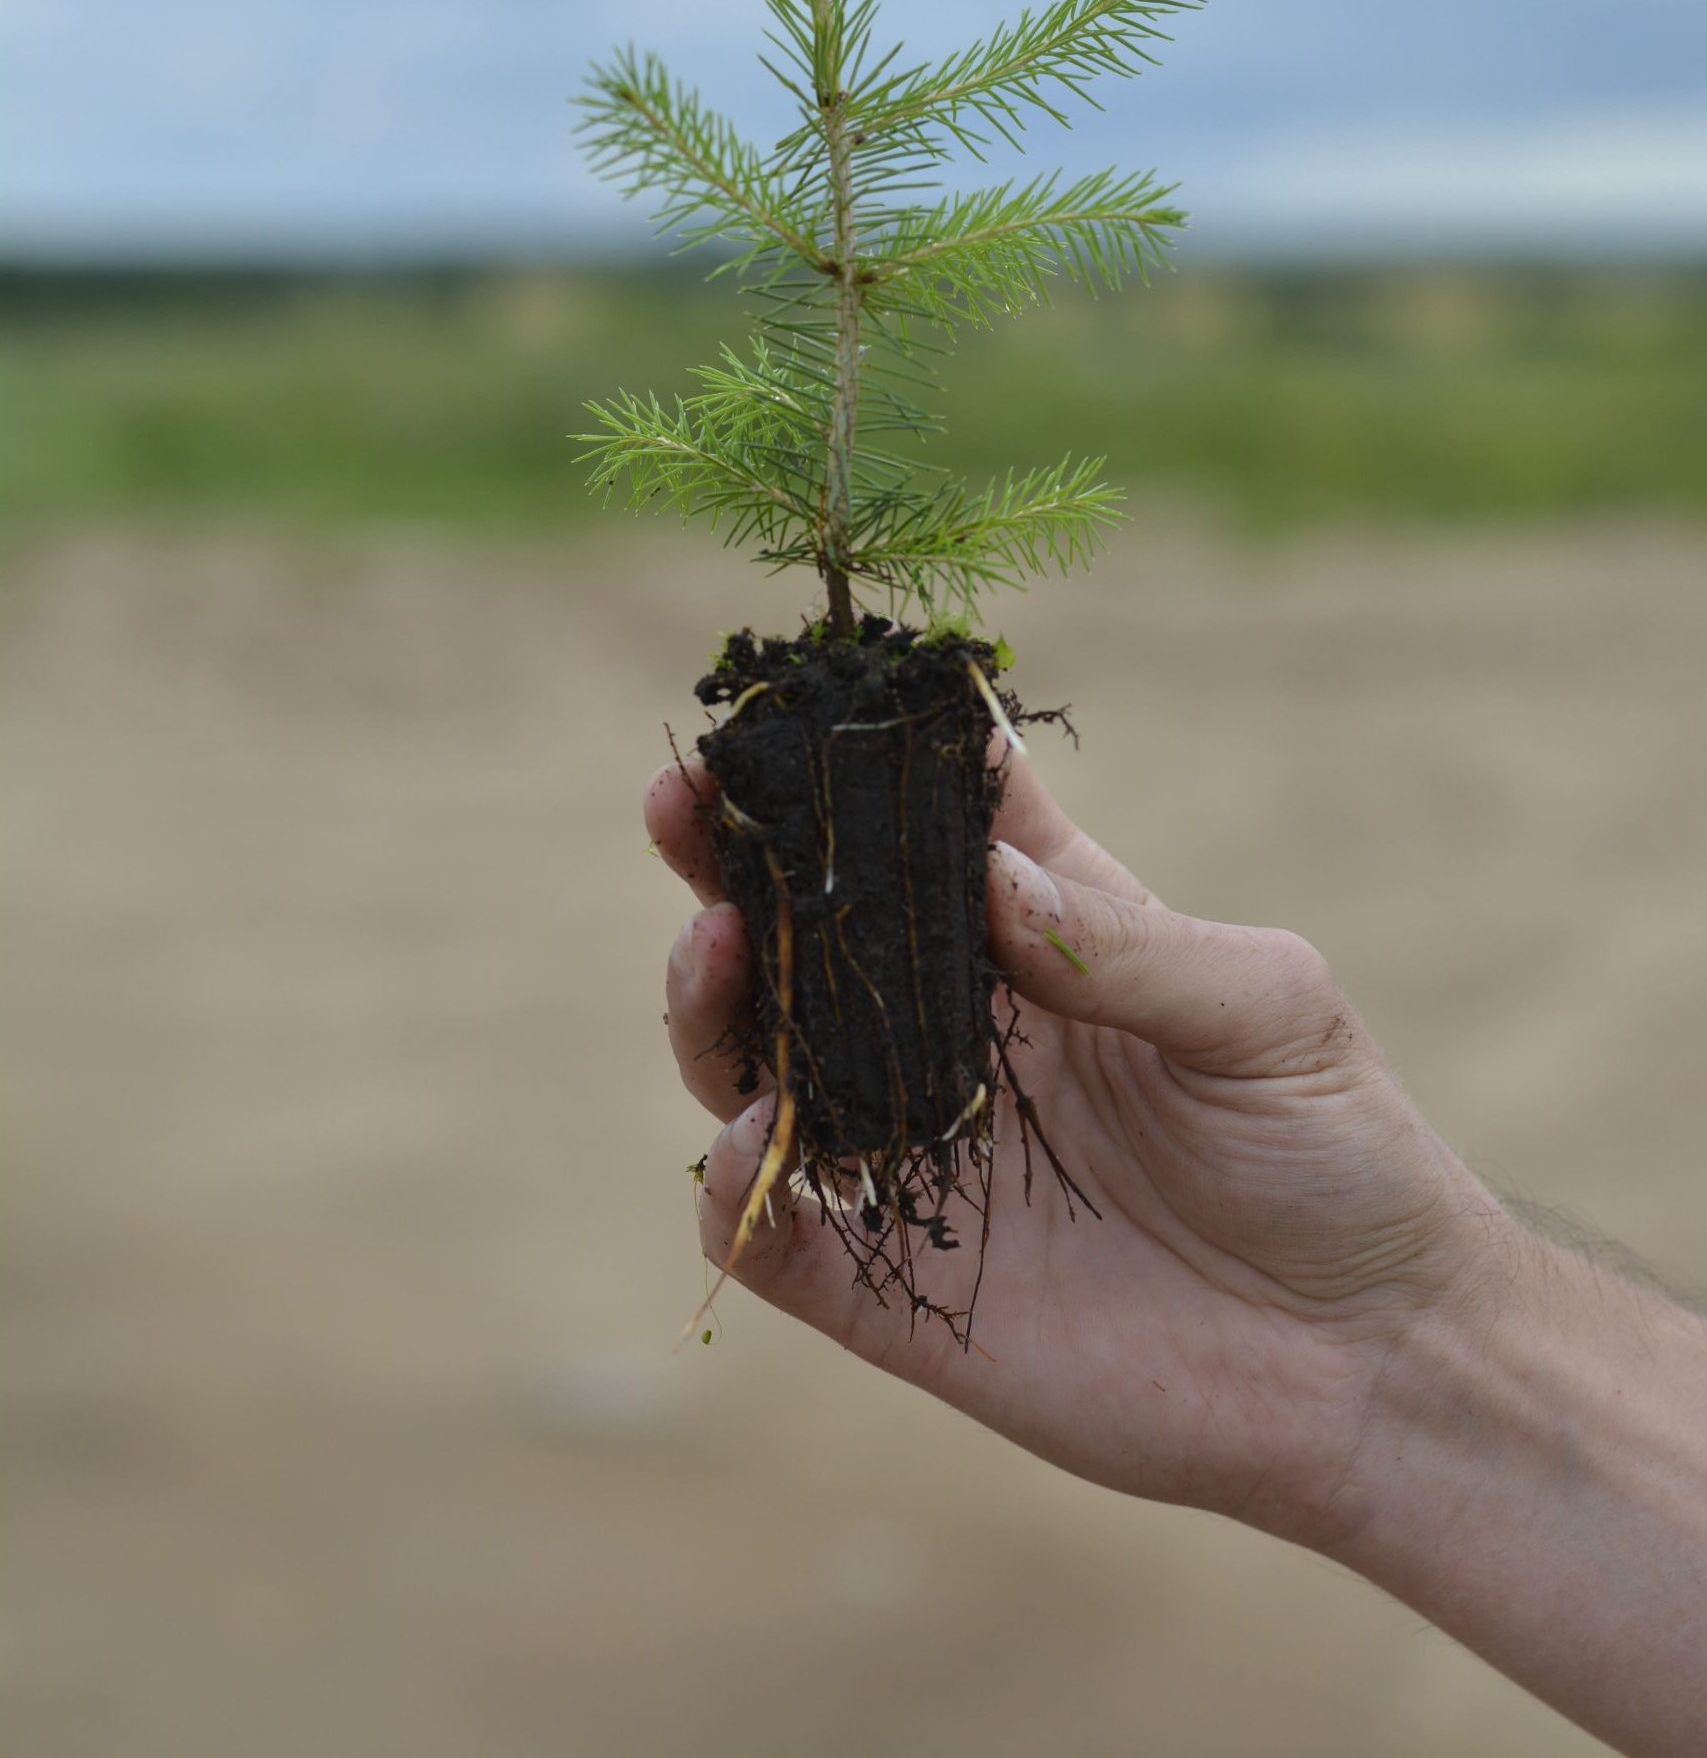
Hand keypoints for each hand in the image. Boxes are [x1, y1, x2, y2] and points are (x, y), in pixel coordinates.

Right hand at [650, 745, 1505, 1545]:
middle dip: (737, 859)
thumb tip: (983, 874)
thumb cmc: (1341, 1156)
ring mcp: (923, 1159)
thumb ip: (1123, 945)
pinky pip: (775, 1235)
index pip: (933, 823)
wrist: (1374, 1367)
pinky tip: (755, 1136)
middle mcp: (962, 1036)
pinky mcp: (903, 1290)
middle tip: (684, 805)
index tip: (800, 700)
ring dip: (715, 1002)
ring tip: (715, 947)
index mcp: (1045, 939)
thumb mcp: (1265, 1011)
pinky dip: (734, 1187)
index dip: (865, 755)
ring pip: (761, 1065)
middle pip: (813, 931)